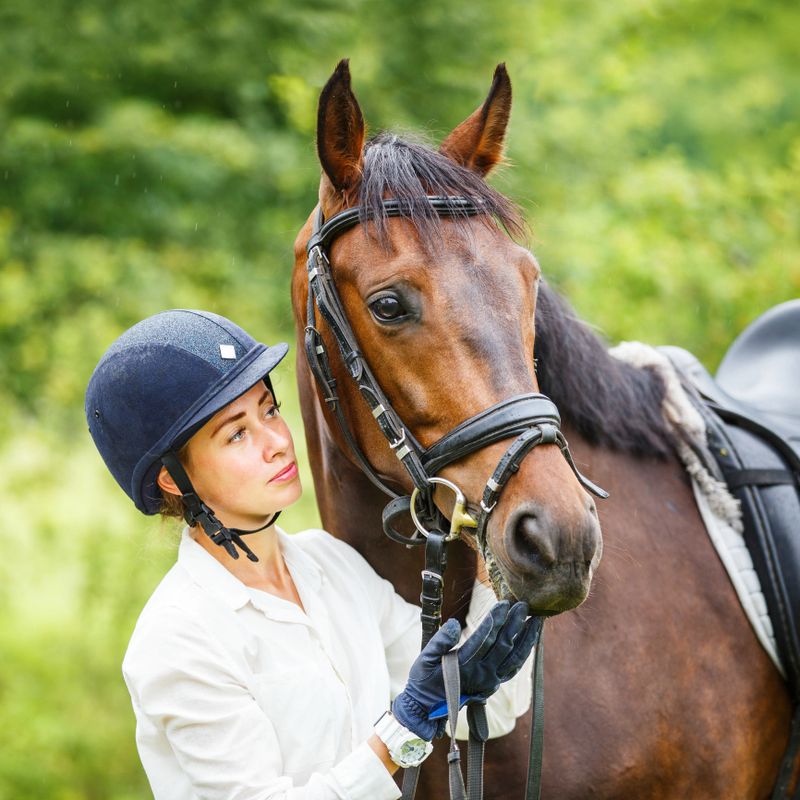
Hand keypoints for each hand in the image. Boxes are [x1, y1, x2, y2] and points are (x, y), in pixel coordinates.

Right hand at [392, 601, 539, 739]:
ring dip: (527, 638)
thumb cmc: (423, 681)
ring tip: (536, 620)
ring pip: (514, 658)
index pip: (484, 638)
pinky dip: (524, 653)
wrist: (427, 710)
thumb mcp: (424, 659)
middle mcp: (480, 674)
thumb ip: (439, 641)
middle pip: (503, 645)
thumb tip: (454, 624)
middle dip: (515, 623)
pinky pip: (513, 668)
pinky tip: (530, 640)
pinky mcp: (493, 685)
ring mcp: (490, 681)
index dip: (495, 620)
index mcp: (463, 665)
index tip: (504, 603)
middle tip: (523, 605)